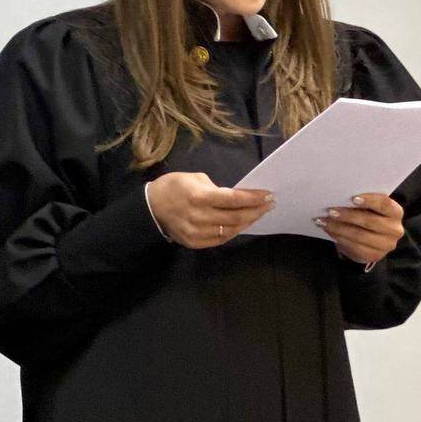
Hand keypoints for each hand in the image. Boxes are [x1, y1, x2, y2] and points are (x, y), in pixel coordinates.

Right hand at [146, 171, 272, 248]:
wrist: (151, 207)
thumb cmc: (174, 186)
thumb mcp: (195, 178)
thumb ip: (216, 189)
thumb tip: (235, 198)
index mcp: (199, 197)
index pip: (234, 199)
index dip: (253, 198)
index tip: (268, 195)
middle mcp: (199, 217)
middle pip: (236, 217)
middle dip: (256, 210)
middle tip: (269, 205)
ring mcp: (197, 233)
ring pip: (231, 230)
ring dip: (247, 222)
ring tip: (258, 214)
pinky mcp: (195, 243)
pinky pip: (221, 239)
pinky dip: (234, 231)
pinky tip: (241, 224)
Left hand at [314, 192, 403, 263]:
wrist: (371, 238)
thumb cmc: (369, 215)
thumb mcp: (369, 206)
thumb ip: (360, 201)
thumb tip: (340, 196)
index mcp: (395, 212)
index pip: (384, 204)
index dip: (369, 200)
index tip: (352, 198)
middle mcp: (395, 230)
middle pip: (370, 221)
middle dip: (348, 215)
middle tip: (330, 210)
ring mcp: (386, 245)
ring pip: (360, 236)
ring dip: (339, 228)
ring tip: (323, 221)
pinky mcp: (374, 256)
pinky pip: (355, 248)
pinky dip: (339, 238)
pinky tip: (329, 231)